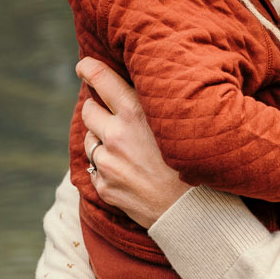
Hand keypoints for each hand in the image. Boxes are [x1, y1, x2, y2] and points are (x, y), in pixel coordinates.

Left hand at [78, 57, 190, 227]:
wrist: (195, 211)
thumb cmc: (196, 161)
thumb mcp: (179, 122)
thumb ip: (153, 105)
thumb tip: (133, 90)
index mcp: (136, 113)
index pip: (101, 79)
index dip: (88, 68)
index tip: (83, 67)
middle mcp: (116, 135)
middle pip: (88, 110)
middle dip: (96, 109)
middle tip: (110, 115)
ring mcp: (108, 163)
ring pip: (90, 141)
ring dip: (102, 140)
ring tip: (127, 150)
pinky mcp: (104, 187)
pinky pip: (96, 169)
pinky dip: (107, 168)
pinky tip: (130, 173)